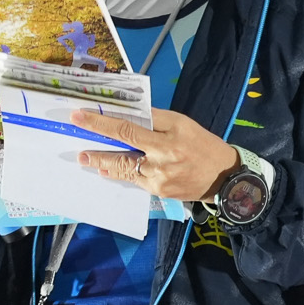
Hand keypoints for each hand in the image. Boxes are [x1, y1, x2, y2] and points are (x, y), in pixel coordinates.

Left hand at [72, 105, 236, 204]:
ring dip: (103, 164)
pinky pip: (134, 180)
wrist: (224, 177)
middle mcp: (160, 162)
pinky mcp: (158, 192)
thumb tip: (128, 113)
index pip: (127, 130)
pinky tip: (108, 170)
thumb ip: (155, 118)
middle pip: (121, 155)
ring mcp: (158, 180)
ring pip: (124, 170)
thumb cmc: (202, 144)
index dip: (100, 124)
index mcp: (167, 140)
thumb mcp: (182, 123)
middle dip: (97, 151)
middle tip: (78, 149)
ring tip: (87, 159)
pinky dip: (120, 174)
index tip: (80, 117)